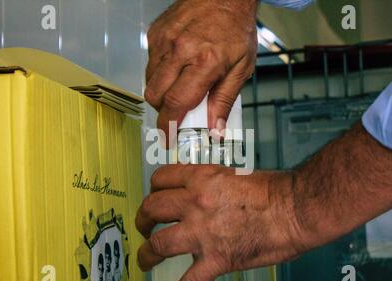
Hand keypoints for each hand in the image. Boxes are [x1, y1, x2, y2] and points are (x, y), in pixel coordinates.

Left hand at [135, 165, 308, 280]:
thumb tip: (200, 194)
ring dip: (147, 254)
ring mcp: (202, 233)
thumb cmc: (273, 190)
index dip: (153, 190)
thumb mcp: (232, 175)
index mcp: (200, 179)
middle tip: (144, 227)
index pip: (160, 180)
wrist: (294, 208)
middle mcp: (194, 203)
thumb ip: (210, 184)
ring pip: (159, 245)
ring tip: (145, 259)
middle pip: (152, 209)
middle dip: (143, 219)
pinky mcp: (216, 259)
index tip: (155, 198)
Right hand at [145, 0, 257, 136]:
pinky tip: (176, 67)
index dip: (168, 126)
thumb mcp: (242, 68)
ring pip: (149, 81)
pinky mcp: (156, 33)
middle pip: (155, 96)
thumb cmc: (236, 30)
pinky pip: (150, 63)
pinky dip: (160, 73)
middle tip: (176, 112)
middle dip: (163, 111)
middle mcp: (180, 51)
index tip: (167, 139)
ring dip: (161, 92)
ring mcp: (164, 40)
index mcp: (204, 62)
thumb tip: (215, 130)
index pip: (177, 103)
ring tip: (180, 87)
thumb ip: (225, 100)